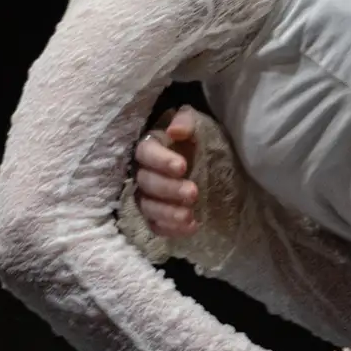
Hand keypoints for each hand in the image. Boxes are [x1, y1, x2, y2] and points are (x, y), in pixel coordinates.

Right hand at [132, 106, 201, 237]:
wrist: (208, 161)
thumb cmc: (198, 140)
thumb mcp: (197, 124)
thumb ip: (186, 122)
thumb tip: (175, 131)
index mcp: (150, 146)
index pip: (145, 152)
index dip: (160, 160)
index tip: (182, 166)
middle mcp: (143, 172)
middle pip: (145, 182)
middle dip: (168, 189)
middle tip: (192, 193)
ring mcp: (147, 195)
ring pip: (146, 206)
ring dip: (167, 212)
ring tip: (188, 216)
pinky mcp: (155, 215)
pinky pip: (154, 224)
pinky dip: (169, 228)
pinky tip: (190, 227)